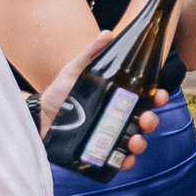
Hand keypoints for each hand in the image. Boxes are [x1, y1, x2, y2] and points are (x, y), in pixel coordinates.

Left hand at [37, 28, 157, 167]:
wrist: (36, 119)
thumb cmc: (59, 95)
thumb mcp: (74, 71)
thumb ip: (90, 53)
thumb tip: (107, 34)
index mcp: (119, 100)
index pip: (146, 99)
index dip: (158, 97)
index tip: (159, 96)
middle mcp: (119, 119)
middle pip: (146, 122)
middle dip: (151, 122)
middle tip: (144, 120)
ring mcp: (111, 138)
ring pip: (137, 142)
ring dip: (141, 143)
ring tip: (133, 140)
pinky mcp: (99, 154)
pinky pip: (119, 161)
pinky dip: (127, 162)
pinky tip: (125, 159)